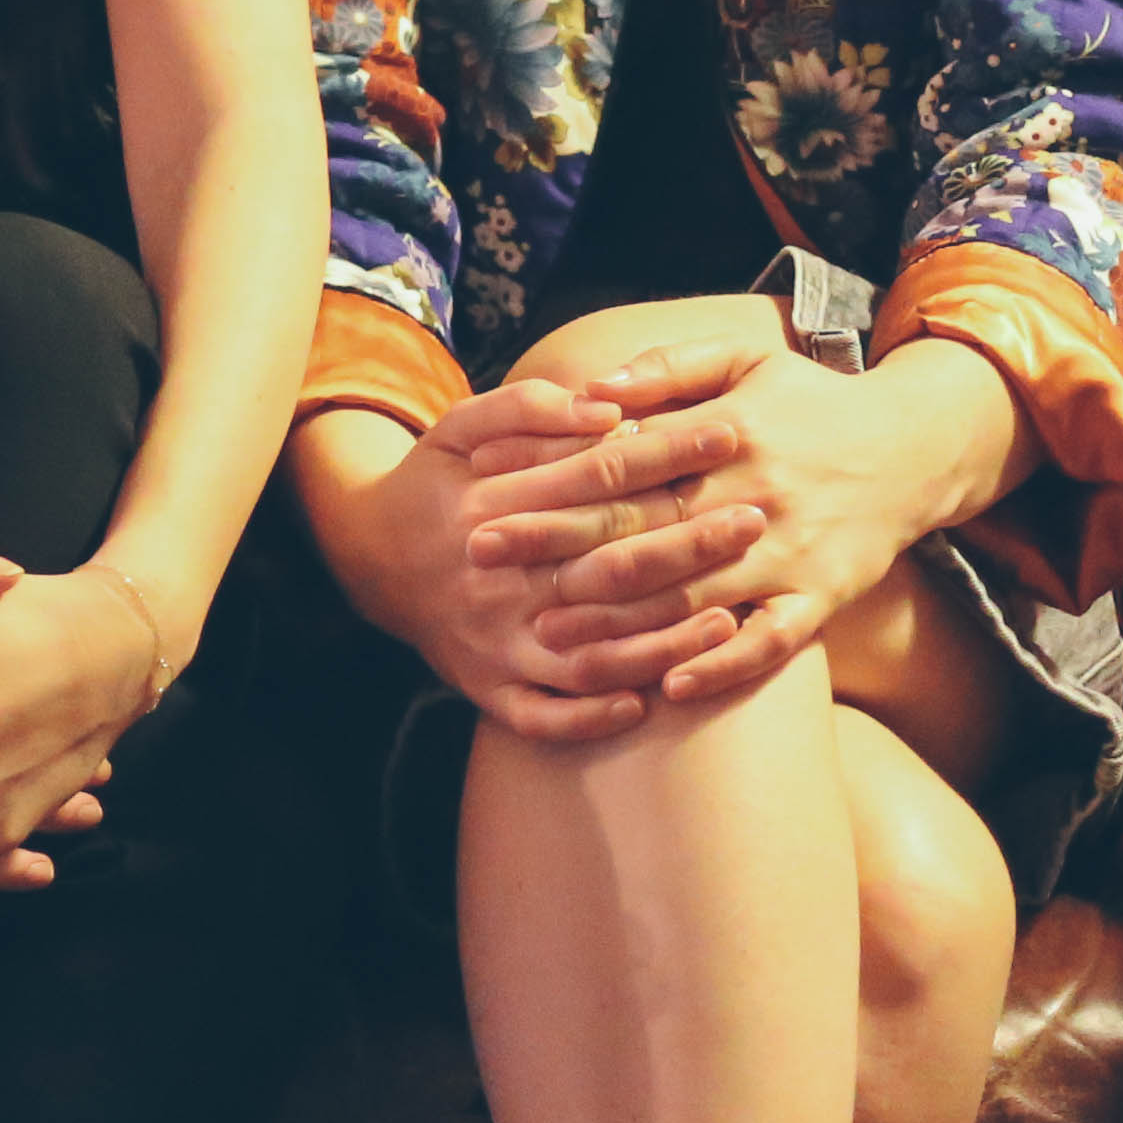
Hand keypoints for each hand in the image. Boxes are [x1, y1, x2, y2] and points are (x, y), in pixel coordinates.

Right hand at [298, 374, 733, 742]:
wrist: (366, 555)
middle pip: (608, 563)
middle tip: (756, 522)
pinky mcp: (485, 685)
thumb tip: (611, 407)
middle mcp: (493, 577)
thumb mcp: (460, 425)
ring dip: (662, 641)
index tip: (731, 435)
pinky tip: (645, 702)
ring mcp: (491, 640)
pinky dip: (590, 716)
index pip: (597, 476)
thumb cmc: (435, 483)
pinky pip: (542, 715)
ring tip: (731, 618)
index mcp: (490, 505)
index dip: (668, 453)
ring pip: (588, 651)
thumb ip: (529, 407)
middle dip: (688, 543)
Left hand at [474, 331, 1014, 711]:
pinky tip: (667, 684)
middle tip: (486, 564)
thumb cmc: (810, 401)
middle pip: (642, 529)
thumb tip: (588, 389)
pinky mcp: (822, 597)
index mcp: (727, 431)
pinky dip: (720, 664)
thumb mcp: (742, 359)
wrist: (914, 449)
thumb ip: (664, 369)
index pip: (623, 462)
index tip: (487, 497)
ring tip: (547, 635)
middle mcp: (754, 494)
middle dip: (558, 549)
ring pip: (692, 593)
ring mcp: (789, 551)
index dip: (551, 481)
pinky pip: (770, 642)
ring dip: (617, 618)